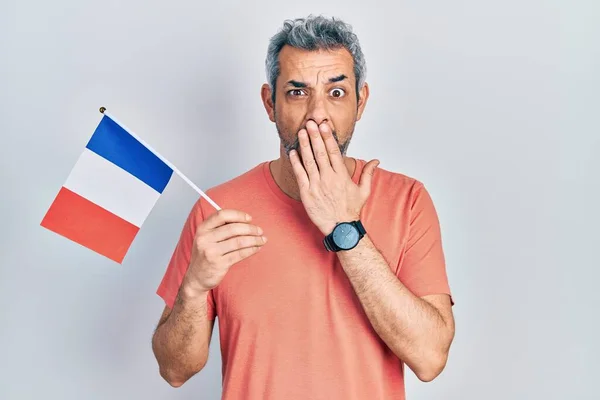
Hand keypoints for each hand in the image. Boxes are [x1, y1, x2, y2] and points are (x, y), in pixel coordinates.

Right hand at [180, 209, 266, 299]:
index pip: (222, 215)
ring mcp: (211, 252)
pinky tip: (257, 248)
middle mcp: (205, 239)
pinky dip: (251, 250)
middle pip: (233, 228)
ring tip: (262, 240)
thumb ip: (221, 228)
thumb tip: (245, 220)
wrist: (196, 278)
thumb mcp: (207, 238)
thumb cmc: (206, 254)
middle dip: (250, 229)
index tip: (249, 219)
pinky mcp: (219, 264)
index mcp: (203, 228)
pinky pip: (240, 254)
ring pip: (239, 241)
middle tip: (260, 231)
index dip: (238, 215)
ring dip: (254, 240)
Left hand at [289, 120, 379, 235]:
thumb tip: (376, 160)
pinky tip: (293, 152)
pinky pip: (300, 174)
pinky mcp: (307, 193)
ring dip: (304, 145)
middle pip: (320, 153)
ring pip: (309, 161)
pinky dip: (296, 162)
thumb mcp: (364, 191)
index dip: (328, 137)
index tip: (324, 126)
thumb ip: (368, 173)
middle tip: (310, 122)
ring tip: (301, 132)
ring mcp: (317, 185)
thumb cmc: (351, 210)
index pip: (333, 152)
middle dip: (314, 136)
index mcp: (342, 175)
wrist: (341, 229)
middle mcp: (329, 178)